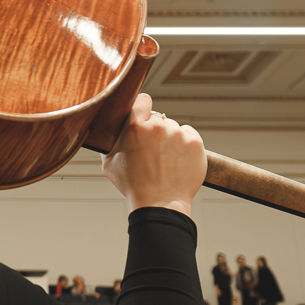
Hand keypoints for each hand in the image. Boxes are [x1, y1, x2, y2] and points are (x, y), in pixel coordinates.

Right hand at [102, 93, 203, 213]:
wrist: (160, 204)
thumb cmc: (134, 186)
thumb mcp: (109, 162)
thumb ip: (111, 139)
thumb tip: (108, 127)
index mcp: (135, 127)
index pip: (142, 100)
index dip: (142, 107)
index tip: (142, 115)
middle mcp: (158, 126)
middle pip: (158, 118)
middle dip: (154, 130)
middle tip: (151, 150)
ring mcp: (178, 133)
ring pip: (173, 127)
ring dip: (170, 138)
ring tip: (165, 160)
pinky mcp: (195, 142)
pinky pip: (189, 134)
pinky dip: (185, 144)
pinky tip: (177, 160)